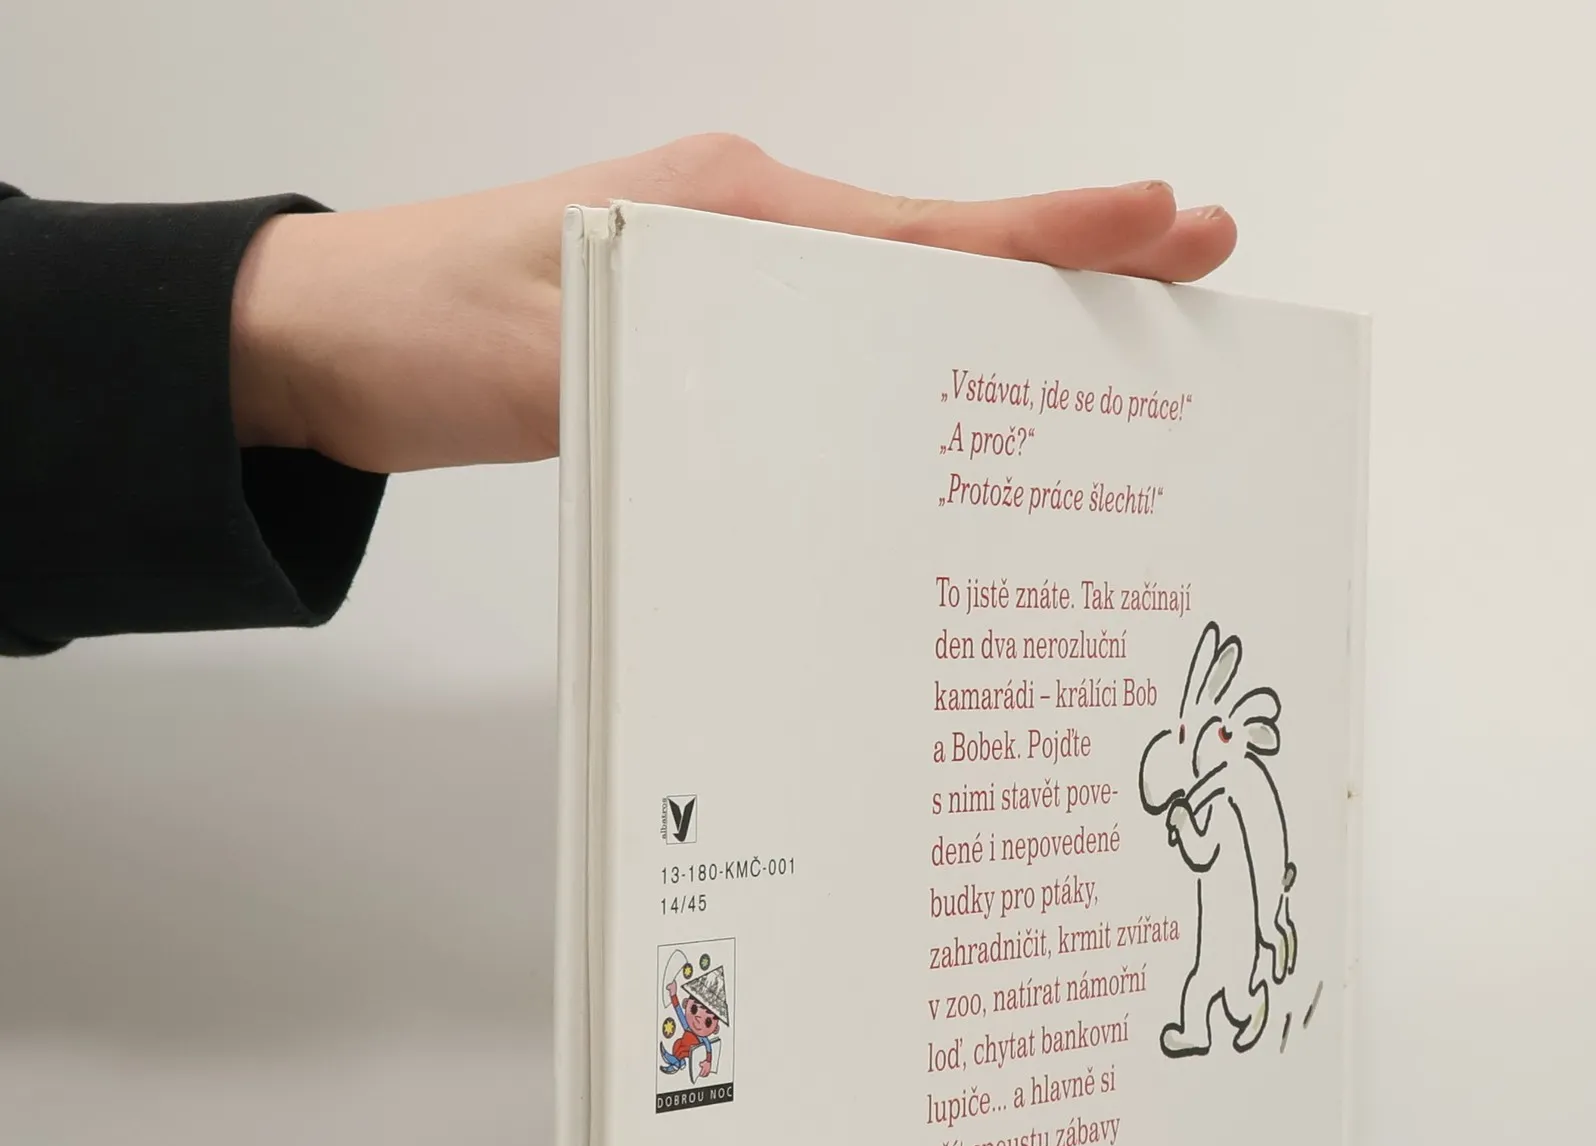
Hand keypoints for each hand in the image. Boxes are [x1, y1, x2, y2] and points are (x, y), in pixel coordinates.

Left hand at [230, 134, 1236, 473]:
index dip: (1053, 239)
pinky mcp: (702, 331)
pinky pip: (837, 341)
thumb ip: (705, 352)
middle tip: (1193, 261)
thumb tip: (840, 383)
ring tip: (1111, 342)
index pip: (928, 233)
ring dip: (1001, 318)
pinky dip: (912, 361)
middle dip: (1069, 265)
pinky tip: (951, 399)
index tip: (1165, 223)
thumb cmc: (428, 331)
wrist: (319, 342)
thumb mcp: (568, 343)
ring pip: (898, 299)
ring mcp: (729, 274)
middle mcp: (749, 229)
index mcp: (736, 213)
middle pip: (940, 254)